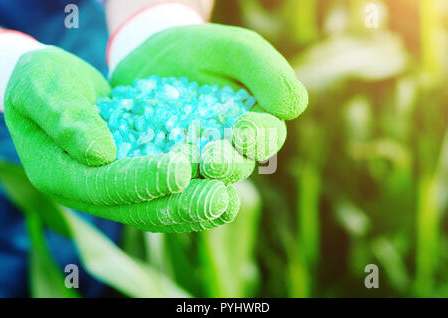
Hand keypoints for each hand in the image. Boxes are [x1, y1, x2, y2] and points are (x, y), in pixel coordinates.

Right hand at [4, 45, 236, 232]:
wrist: (55, 90)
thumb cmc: (43, 83)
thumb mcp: (44, 90)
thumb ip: (67, 121)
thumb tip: (99, 154)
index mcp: (61, 175)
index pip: (105, 185)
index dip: (143, 180)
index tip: (180, 170)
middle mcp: (92, 192)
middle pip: (138, 208)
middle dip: (180, 205)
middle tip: (219, 199)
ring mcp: (116, 191)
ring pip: (158, 210)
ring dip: (195, 209)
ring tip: (230, 201)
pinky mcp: (136, 180)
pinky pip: (166, 197)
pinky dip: (194, 199)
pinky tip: (226, 194)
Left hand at [111, 23, 307, 184]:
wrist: (155, 55)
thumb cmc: (205, 50)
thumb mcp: (237, 49)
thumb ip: (268, 72)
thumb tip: (293, 108)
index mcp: (258, 122)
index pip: (268, 136)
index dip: (260, 136)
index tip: (244, 128)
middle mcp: (233, 149)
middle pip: (238, 165)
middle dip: (228, 164)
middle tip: (212, 159)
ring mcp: (199, 161)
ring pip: (204, 180)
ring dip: (197, 180)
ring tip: (182, 170)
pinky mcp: (166, 166)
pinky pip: (170, 180)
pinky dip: (165, 182)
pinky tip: (155, 180)